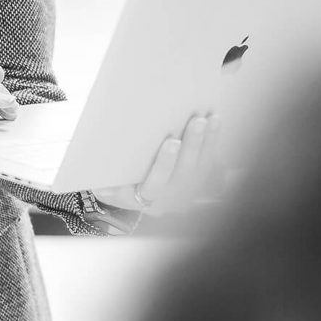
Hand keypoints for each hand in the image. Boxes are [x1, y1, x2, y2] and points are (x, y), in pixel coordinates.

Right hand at [94, 112, 221, 215]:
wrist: (129, 196)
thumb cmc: (113, 181)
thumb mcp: (104, 181)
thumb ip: (106, 174)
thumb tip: (107, 148)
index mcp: (143, 200)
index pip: (156, 184)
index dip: (166, 163)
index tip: (172, 142)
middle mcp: (168, 201)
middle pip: (184, 174)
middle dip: (193, 146)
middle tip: (197, 122)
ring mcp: (185, 195)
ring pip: (201, 170)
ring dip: (207, 143)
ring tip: (210, 119)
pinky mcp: (198, 187)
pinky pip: (210, 166)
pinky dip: (213, 145)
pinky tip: (216, 123)